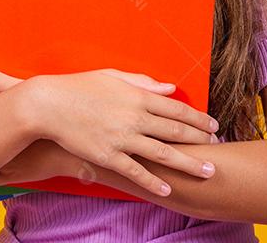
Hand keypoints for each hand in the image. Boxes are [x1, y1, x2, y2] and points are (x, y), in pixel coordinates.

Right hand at [0, 63, 218, 196]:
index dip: (198, 117)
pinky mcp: (108, 156)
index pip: (176, 108)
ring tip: (207, 172)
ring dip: (188, 164)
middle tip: (218, 147)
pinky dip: (153, 181)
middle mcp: (134, 117)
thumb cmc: (78, 87)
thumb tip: (169, 87)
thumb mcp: (112, 77)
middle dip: (200, 140)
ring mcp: (122, 138)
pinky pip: (136, 171)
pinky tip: (167, 189)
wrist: (47, 104)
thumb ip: (143, 82)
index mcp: (137, 95)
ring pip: (163, 153)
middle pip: (176, 130)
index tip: (213, 125)